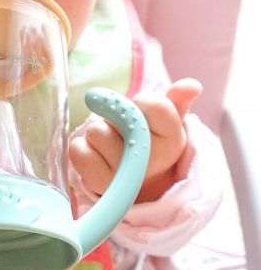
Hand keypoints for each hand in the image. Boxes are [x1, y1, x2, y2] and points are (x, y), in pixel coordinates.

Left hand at [69, 78, 201, 202]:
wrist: (140, 184)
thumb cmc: (151, 143)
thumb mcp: (169, 121)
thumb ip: (177, 100)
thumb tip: (192, 85)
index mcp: (173, 141)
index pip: (153, 105)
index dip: (141, 102)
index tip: (143, 110)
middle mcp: (150, 161)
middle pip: (119, 115)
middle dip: (116, 117)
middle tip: (124, 130)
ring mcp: (124, 175)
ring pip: (96, 132)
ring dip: (98, 133)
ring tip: (111, 144)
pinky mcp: (98, 183)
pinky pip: (77, 150)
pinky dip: (81, 148)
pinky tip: (96, 155)